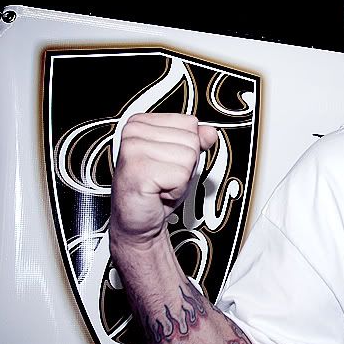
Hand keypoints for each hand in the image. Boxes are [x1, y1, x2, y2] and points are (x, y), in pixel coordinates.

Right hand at [110, 113, 217, 248]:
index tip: (167, 162)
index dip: (186, 148)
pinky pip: (182, 176)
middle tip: (164, 176)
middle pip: (191, 140)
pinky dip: (177, 190)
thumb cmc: (153, 191)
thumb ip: (195, 141)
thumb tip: (210, 132)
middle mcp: (134, 132)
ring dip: (181, 178)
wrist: (136, 221)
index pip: (189, 123)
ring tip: (161, 184)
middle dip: (186, 164)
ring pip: (189, 157)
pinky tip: (159, 192)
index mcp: (141, 123)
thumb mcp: (179, 160)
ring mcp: (134, 149)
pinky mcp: (140, 170)